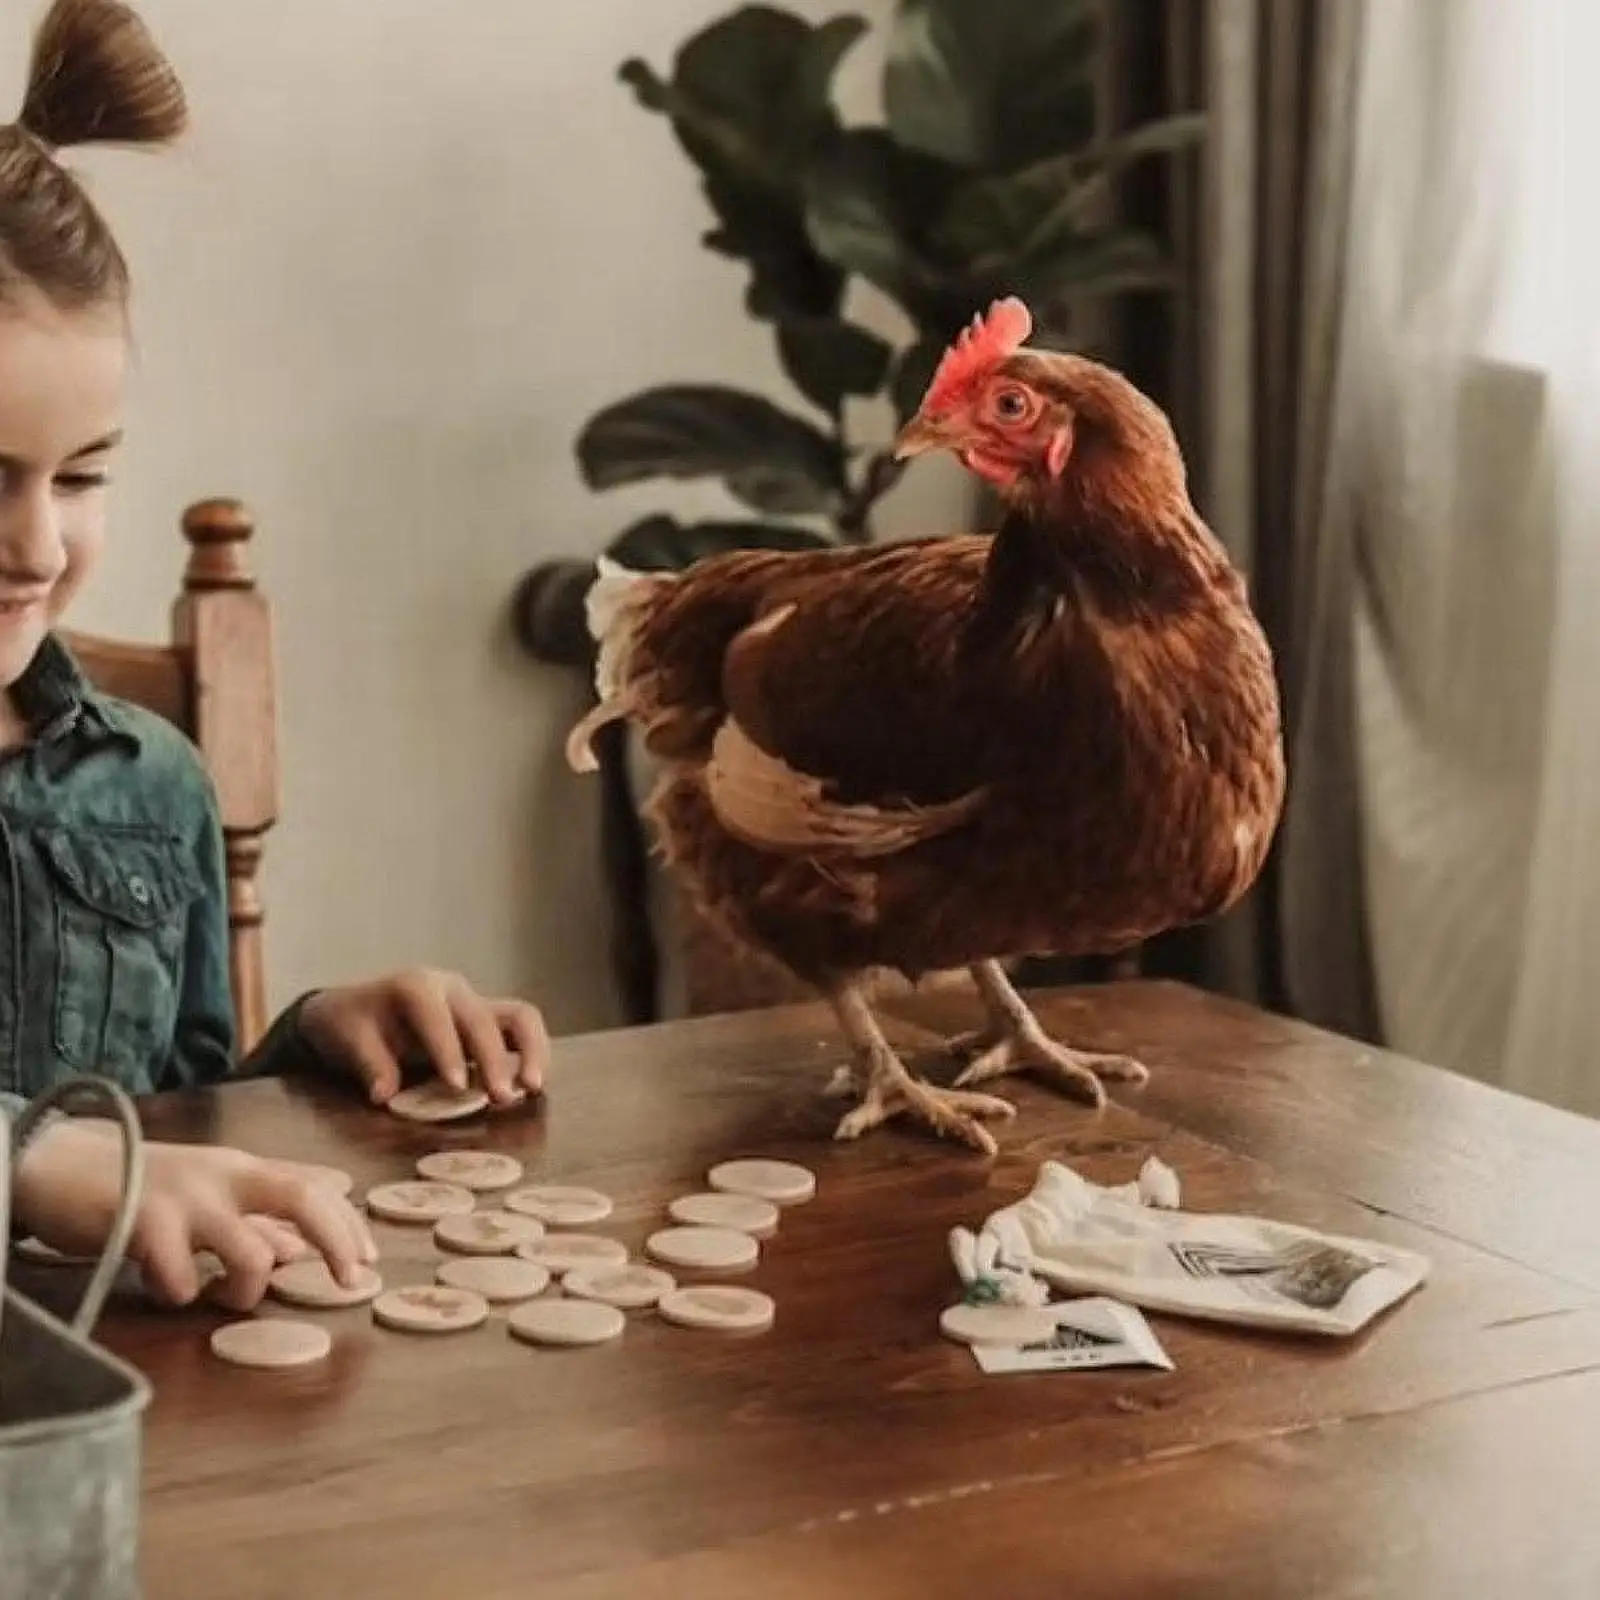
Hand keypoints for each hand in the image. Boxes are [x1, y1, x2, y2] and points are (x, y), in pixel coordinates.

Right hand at [12, 1122, 377, 1311]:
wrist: (59, 1166)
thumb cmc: (140, 1187)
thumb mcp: (207, 1196)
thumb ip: (251, 1221)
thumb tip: (297, 1249)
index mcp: (243, 1171)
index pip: (314, 1190)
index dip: (348, 1226)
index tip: (371, 1260)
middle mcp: (224, 1178)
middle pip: (302, 1200)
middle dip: (337, 1242)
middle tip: (351, 1281)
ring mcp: (186, 1199)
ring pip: (250, 1255)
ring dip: (242, 1291)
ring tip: (213, 1293)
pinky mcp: (142, 1224)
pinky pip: (180, 1280)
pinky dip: (179, 1294)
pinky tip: (161, 1284)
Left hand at [299, 969, 547, 1107]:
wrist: (352, 1008)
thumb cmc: (349, 1022)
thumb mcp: (347, 1038)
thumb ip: (369, 1064)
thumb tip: (386, 1095)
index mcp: (415, 987)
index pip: (438, 1017)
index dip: (449, 1051)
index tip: (456, 1087)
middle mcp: (452, 989)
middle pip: (485, 1018)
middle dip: (496, 1059)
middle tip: (501, 1098)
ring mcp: (474, 1003)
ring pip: (520, 1015)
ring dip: (532, 1051)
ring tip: (533, 1089)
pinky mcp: (486, 1021)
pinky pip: (520, 1030)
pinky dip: (531, 1055)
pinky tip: (531, 1086)